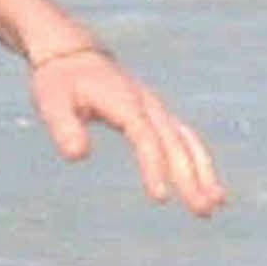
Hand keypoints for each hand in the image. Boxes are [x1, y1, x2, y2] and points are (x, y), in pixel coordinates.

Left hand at [30, 47, 225, 216]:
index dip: (154, 166)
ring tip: (215, 205)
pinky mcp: (157, 116)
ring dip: (203, 172)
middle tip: (202, 210)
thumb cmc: (59, 81)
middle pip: (174, 143)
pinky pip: (184, 140)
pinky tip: (208, 189)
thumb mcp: (51, 101)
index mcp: (124, 101)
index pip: (145, 137)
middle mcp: (147, 104)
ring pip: (187, 141)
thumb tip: (77, 156)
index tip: (159, 197)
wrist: (72, 55)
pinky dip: (198, 162)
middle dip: (190, 177)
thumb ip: (64, 127)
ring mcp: (155, 109)